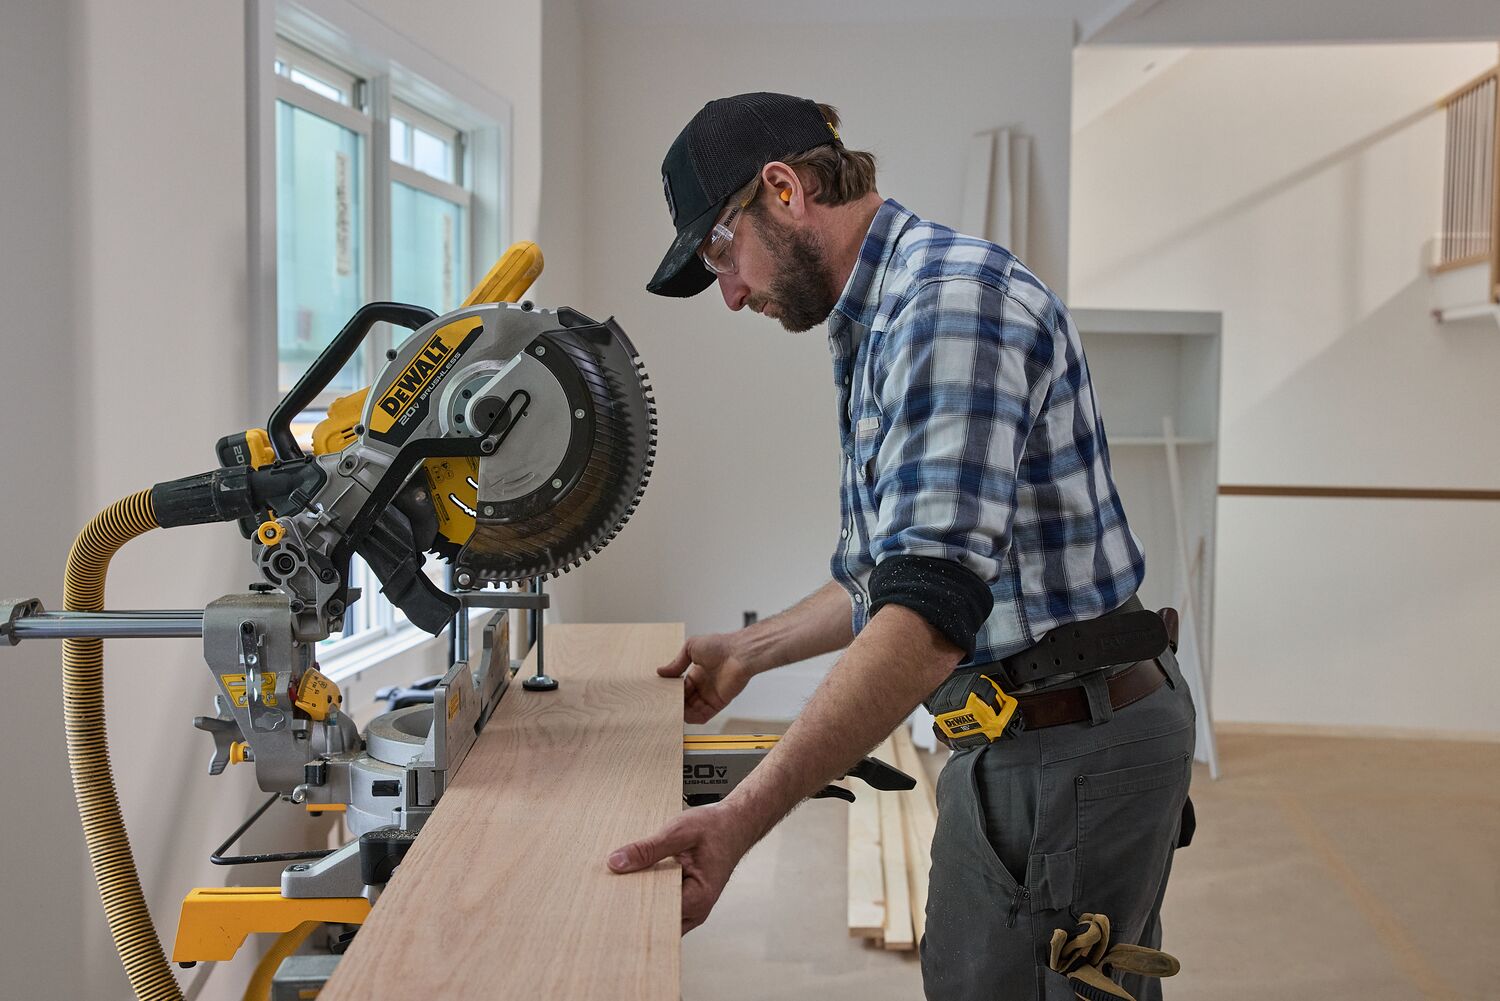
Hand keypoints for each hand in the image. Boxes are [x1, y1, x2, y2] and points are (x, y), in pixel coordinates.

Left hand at [606, 802, 754, 932]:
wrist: (735, 825)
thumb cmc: (716, 829)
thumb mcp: (679, 832)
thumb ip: (648, 849)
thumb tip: (618, 862)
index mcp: (698, 897)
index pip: (657, 916)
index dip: (632, 909)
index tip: (610, 901)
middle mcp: (696, 910)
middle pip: (655, 921)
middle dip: (633, 908)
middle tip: (609, 893)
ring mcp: (691, 907)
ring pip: (657, 916)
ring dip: (641, 901)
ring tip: (621, 884)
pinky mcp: (685, 900)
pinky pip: (662, 905)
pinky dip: (649, 894)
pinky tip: (636, 880)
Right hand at [658, 633, 757, 723]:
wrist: (739, 653)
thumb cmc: (720, 646)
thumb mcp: (691, 647)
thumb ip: (676, 662)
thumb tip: (661, 671)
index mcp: (697, 674)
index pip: (680, 688)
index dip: (671, 691)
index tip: (662, 692)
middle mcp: (703, 686)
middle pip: (684, 701)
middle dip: (674, 703)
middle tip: (664, 704)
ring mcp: (710, 696)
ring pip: (691, 710)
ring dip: (681, 712)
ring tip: (671, 710)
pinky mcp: (718, 704)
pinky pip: (703, 716)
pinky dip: (692, 718)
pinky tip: (684, 715)